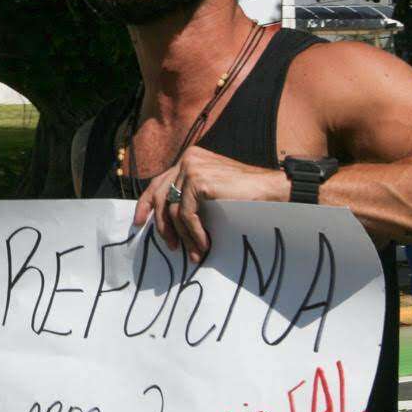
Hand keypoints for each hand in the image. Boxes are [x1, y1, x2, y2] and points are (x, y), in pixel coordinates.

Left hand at [134, 146, 288, 260]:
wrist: (271, 190)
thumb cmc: (246, 195)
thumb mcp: (211, 191)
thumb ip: (190, 195)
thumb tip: (169, 220)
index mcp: (189, 159)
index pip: (159, 181)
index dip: (146, 203)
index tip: (139, 222)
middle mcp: (188, 159)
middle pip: (161, 196)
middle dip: (162, 225)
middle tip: (170, 247)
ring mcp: (192, 168)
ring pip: (174, 210)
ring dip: (183, 236)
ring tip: (194, 253)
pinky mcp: (198, 181)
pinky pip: (187, 215)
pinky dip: (194, 233)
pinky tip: (204, 245)